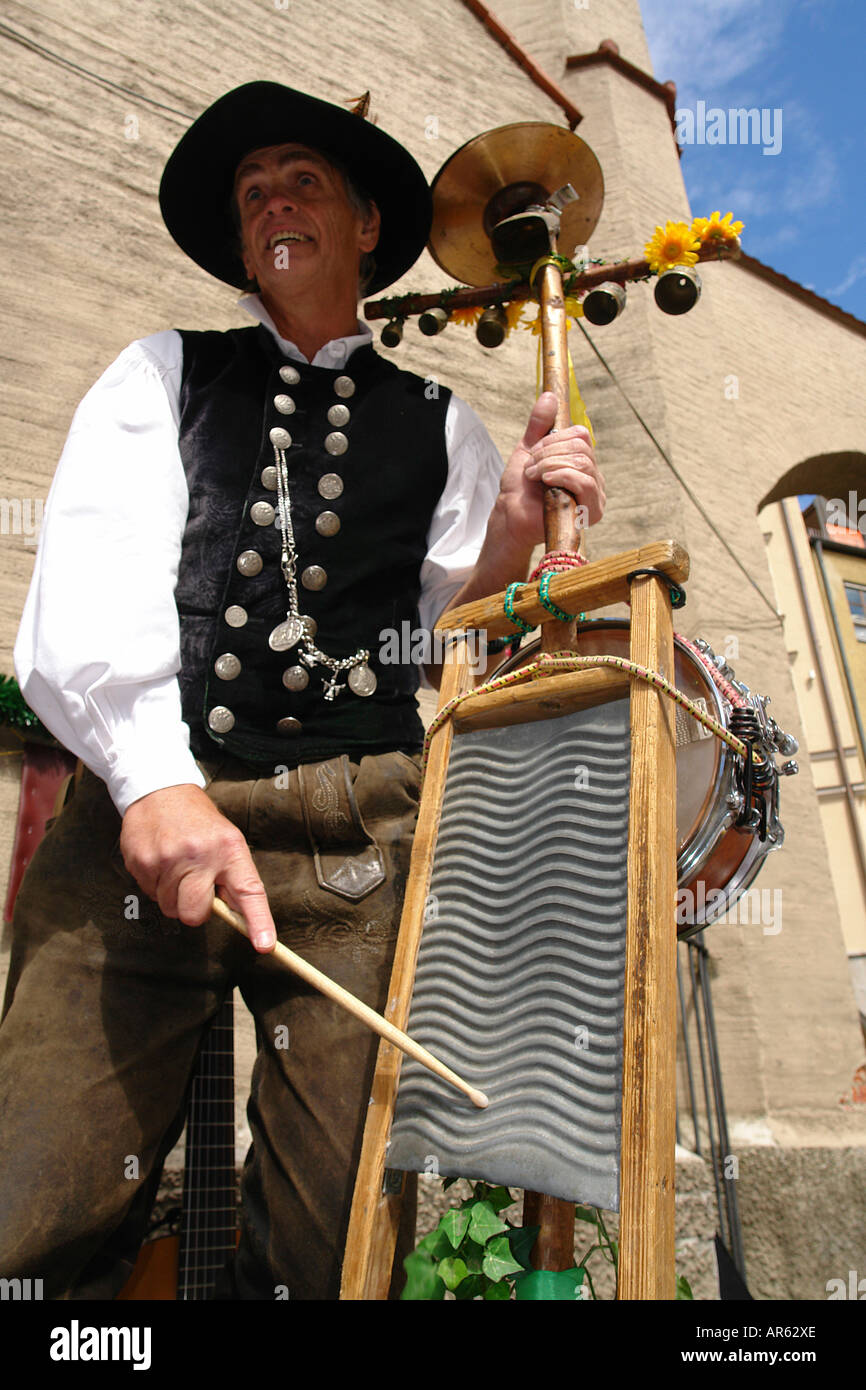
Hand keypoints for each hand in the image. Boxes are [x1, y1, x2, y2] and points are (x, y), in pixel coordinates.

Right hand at [120, 784, 276, 951]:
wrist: (160, 790)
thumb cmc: (199, 823)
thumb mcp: (226, 841)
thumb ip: (232, 878)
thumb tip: (239, 919)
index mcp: (230, 850)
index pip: (249, 892)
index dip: (258, 922)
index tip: (265, 945)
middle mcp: (200, 855)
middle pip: (195, 914)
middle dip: (194, 908)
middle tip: (194, 885)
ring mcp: (168, 859)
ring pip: (170, 908)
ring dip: (173, 896)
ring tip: (176, 867)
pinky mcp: (142, 862)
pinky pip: (149, 895)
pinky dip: (155, 885)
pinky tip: (160, 861)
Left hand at [497, 391, 605, 548]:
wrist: (511, 517)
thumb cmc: (520, 488)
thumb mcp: (527, 449)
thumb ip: (539, 425)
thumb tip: (549, 396)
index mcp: (580, 461)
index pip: (581, 435)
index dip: (555, 439)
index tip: (534, 452)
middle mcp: (592, 476)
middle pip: (582, 447)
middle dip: (550, 453)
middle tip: (531, 467)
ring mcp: (595, 494)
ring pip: (583, 463)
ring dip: (552, 465)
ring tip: (535, 476)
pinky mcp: (592, 511)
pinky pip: (585, 482)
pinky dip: (562, 476)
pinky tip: (546, 482)